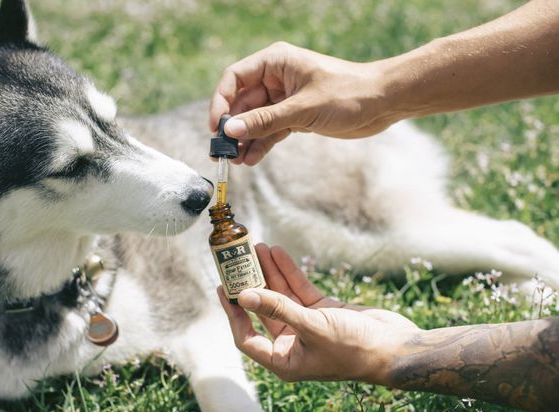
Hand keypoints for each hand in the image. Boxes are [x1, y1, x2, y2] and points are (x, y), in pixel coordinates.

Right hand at [209, 42, 395, 164]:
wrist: (383, 103)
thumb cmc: (349, 93)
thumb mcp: (303, 108)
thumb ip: (265, 121)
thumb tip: (230, 131)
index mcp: (276, 62)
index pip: (235, 78)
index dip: (221, 102)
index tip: (216, 127)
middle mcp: (276, 78)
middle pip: (241, 102)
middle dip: (231, 127)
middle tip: (221, 152)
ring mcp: (284, 98)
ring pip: (254, 120)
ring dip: (244, 140)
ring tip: (234, 161)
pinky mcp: (295, 116)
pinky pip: (270, 131)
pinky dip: (261, 144)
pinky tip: (251, 160)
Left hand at [217, 244, 419, 382]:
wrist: (396, 347)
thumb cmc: (354, 348)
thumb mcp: (312, 327)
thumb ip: (278, 309)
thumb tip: (245, 295)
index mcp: (284, 361)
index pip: (247, 338)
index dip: (233, 314)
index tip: (224, 289)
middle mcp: (292, 345)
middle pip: (262, 310)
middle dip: (251, 285)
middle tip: (237, 261)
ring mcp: (307, 326)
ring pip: (280, 296)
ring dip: (269, 272)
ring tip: (257, 247)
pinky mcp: (323, 312)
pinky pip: (299, 289)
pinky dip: (289, 272)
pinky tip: (278, 252)